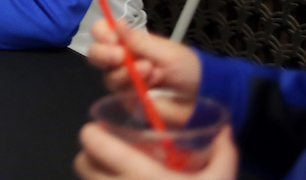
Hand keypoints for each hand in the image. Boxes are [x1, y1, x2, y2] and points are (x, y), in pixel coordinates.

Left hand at [74, 123, 237, 178]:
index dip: (92, 132)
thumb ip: (224, 155)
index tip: (102, 130)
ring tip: (115, 178)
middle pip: (80, 164)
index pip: (94, 142)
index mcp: (140, 174)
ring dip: (95, 179)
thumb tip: (225, 131)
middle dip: (89, 156)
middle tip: (107, 156)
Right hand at [88, 18, 200, 96]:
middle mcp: (122, 60)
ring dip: (126, 72)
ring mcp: (124, 82)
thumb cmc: (187, 68)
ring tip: (151, 71)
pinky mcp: (128, 101)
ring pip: (108, 76)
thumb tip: (117, 22)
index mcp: (129, 42)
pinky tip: (149, 87)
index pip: (102, 32)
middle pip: (95, 54)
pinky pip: (120, 95)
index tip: (111, 38)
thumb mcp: (164, 51)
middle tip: (120, 56)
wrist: (204, 96)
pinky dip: (133, 89)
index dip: (101, 33)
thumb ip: (138, 40)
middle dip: (104, 54)